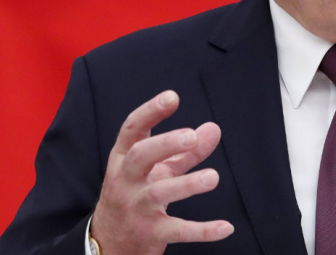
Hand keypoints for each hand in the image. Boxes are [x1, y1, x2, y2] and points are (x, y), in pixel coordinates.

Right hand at [91, 91, 233, 254]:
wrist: (110, 243)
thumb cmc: (137, 193)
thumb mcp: (159, 168)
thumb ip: (188, 150)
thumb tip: (214, 128)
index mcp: (125, 158)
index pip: (132, 129)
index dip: (150, 112)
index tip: (172, 97)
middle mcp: (126, 180)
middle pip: (140, 156)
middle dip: (164, 144)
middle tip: (190, 136)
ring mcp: (136, 208)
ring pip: (158, 194)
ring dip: (186, 185)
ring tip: (213, 177)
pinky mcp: (150, 234)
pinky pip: (177, 231)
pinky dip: (202, 230)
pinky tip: (225, 227)